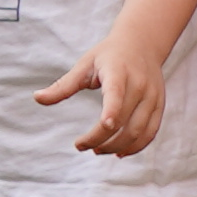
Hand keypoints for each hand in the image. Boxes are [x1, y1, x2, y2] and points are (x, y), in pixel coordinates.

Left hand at [44, 32, 173, 162]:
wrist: (143, 44)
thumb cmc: (107, 55)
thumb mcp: (84, 65)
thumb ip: (63, 85)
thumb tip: (37, 98)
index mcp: (119, 73)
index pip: (116, 95)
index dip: (110, 113)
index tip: (100, 130)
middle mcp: (140, 86)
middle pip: (123, 121)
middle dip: (101, 139)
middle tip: (82, 146)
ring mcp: (153, 97)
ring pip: (139, 131)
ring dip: (117, 146)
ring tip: (98, 150)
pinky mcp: (160, 105)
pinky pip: (151, 131)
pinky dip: (136, 146)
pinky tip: (119, 153)